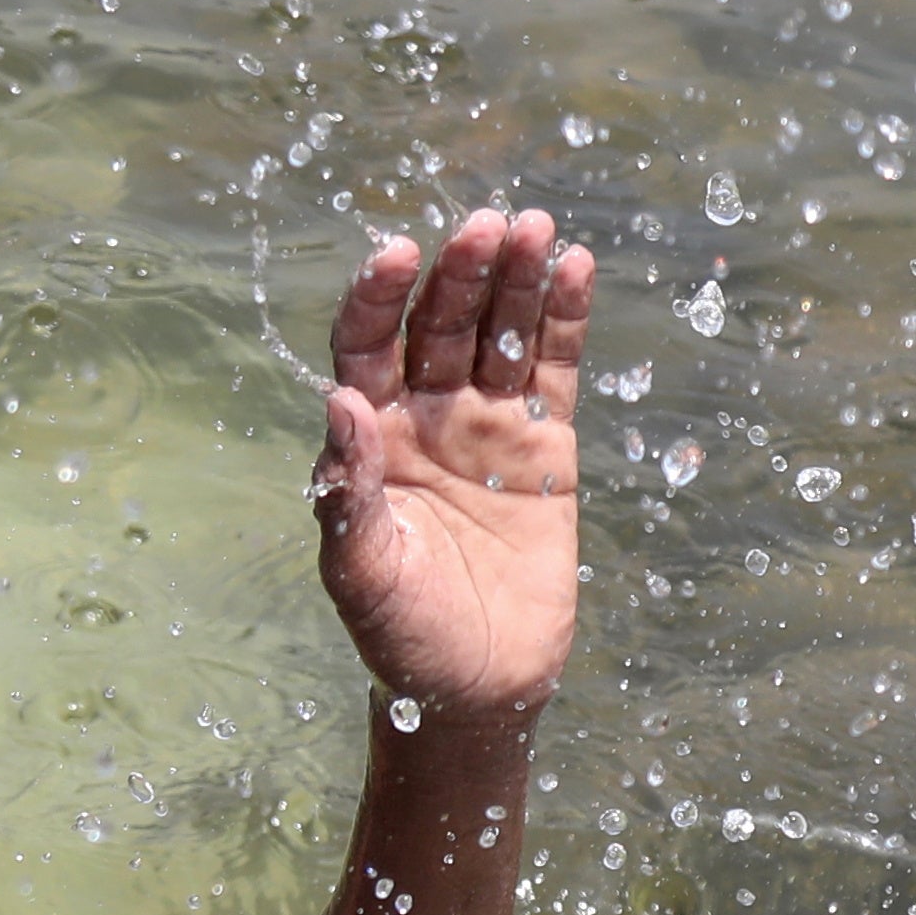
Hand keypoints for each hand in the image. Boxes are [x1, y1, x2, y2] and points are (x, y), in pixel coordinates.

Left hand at [313, 209, 595, 727]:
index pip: (365, 344)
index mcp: (368, 436)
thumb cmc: (402, 637)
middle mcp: (424, 414)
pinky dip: (565, 317)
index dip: (377, 297)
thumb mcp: (362, 574)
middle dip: (460, 272)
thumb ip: (346, 491)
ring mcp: (485, 423)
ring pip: (499, 331)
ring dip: (515, 277)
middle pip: (438, 323)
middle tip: (485, 226)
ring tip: (534, 228)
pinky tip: (577, 266)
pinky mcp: (544, 444)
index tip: (396, 255)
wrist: (476, 688)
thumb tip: (339, 401)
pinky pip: (552, 368)